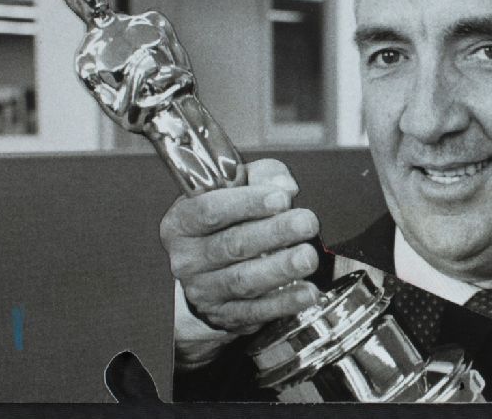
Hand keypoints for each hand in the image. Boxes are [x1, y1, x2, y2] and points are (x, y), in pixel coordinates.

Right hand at [160, 159, 322, 336]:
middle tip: (306, 223)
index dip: (247, 204)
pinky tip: (307, 292)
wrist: (212, 266)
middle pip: (231, 244)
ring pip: (243, 280)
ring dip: (280, 268)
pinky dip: (284, 303)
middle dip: (274, 233)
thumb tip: (284, 186)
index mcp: (182, 222)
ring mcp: (203, 290)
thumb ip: (263, 176)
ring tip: (308, 257)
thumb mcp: (239, 186)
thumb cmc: (227, 219)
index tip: (281, 198)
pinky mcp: (224, 315)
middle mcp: (187, 258)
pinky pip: (255, 311)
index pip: (210, 210)